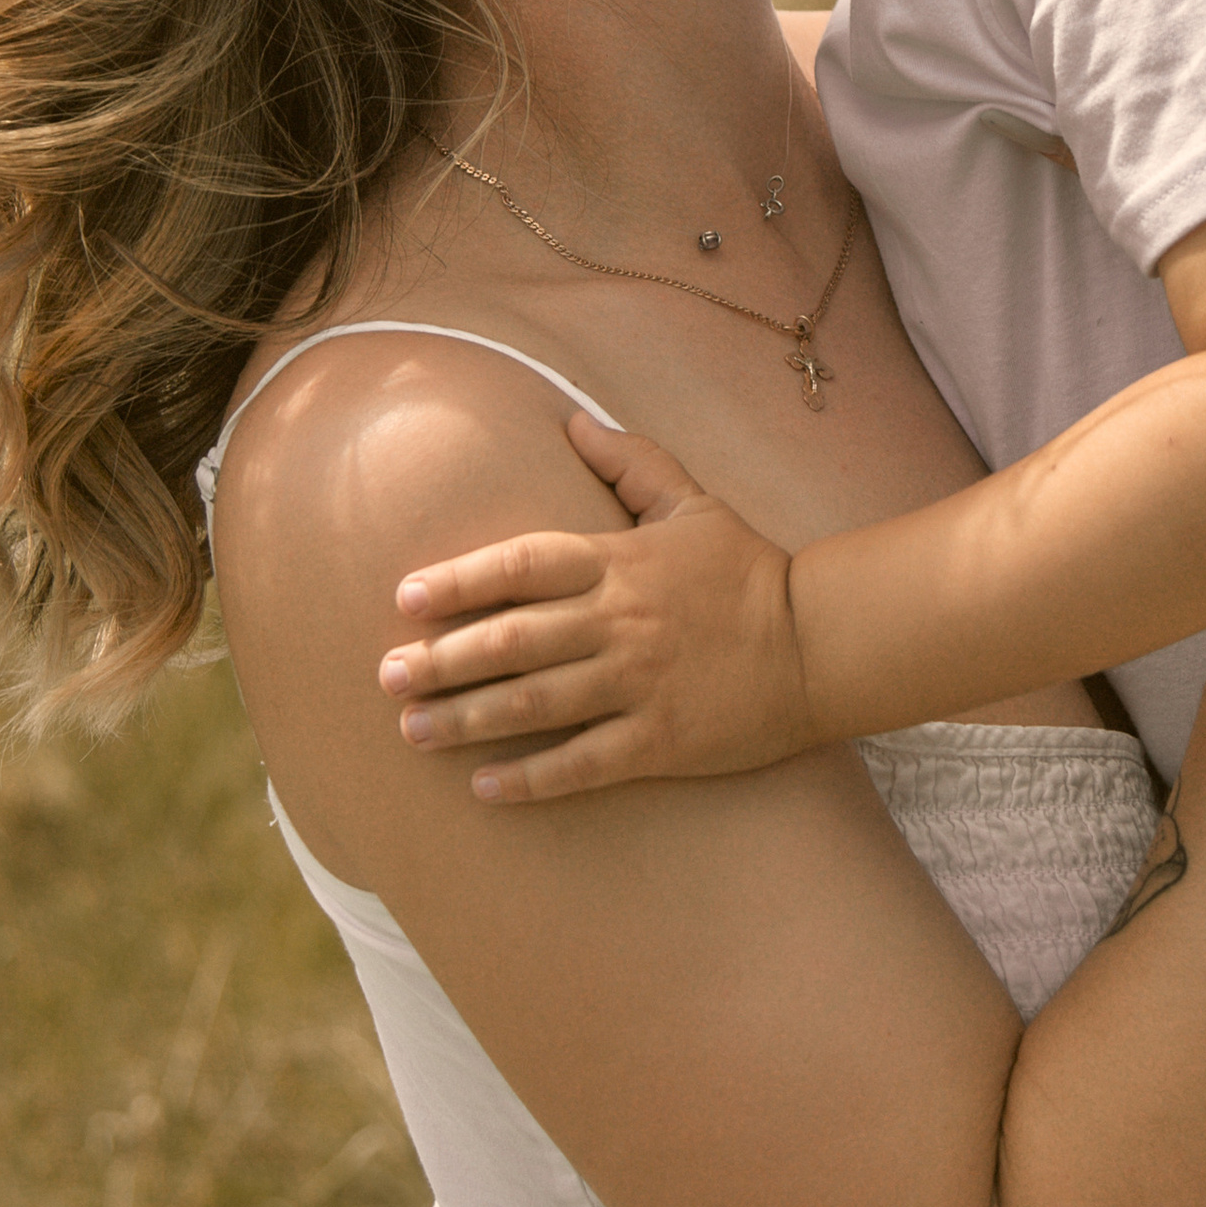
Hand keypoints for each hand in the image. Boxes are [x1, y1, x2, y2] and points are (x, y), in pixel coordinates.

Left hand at [380, 412, 811, 802]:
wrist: (820, 643)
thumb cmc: (748, 571)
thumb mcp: (693, 502)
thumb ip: (630, 462)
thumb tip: (572, 418)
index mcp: (619, 561)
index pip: (522, 564)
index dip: (459, 579)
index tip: (404, 598)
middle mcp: (619, 621)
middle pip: (511, 640)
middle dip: (441, 659)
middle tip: (385, 676)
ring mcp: (639, 683)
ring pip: (534, 703)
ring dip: (465, 718)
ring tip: (411, 731)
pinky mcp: (662, 740)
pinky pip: (583, 763)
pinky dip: (531, 778)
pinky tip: (483, 787)